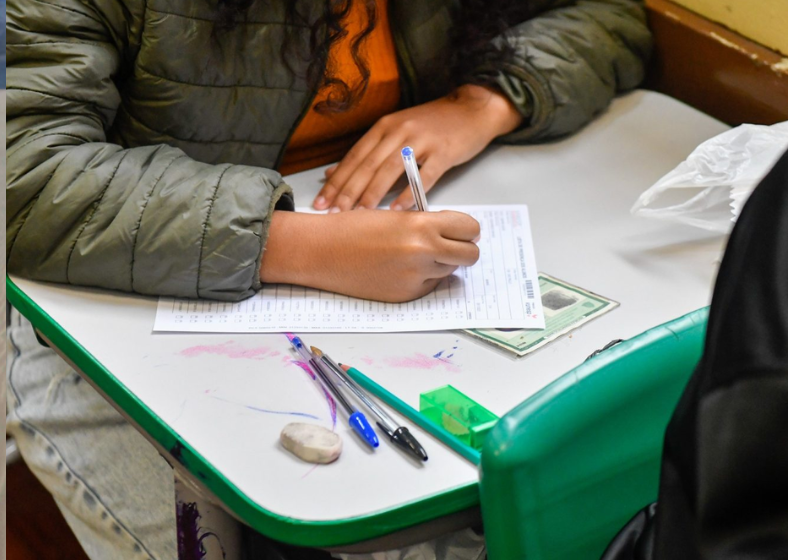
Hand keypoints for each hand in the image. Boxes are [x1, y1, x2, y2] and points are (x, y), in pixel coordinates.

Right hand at [260, 209, 480, 301]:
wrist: (322, 252)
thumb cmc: (353, 228)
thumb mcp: (397, 217)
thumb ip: (427, 224)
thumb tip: (454, 233)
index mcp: (422, 226)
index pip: (469, 229)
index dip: (466, 229)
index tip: (460, 230)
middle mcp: (423, 253)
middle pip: (470, 255)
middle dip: (463, 249)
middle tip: (449, 245)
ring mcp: (415, 277)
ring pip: (450, 271)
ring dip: (441, 264)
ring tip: (415, 255)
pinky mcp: (406, 296)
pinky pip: (429, 286)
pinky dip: (422, 278)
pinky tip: (399, 269)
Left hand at [313, 84, 521, 211]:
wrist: (471, 109)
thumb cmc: (432, 124)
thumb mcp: (395, 131)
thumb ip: (366, 151)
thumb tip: (333, 171)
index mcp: (384, 126)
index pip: (354, 157)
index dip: (337, 181)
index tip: (321, 202)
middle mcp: (399, 131)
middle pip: (368, 165)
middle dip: (348, 191)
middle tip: (334, 213)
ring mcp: (422, 140)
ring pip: (391, 169)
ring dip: (373, 193)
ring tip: (359, 213)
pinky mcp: (444, 151)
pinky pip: (423, 176)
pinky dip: (409, 193)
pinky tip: (397, 209)